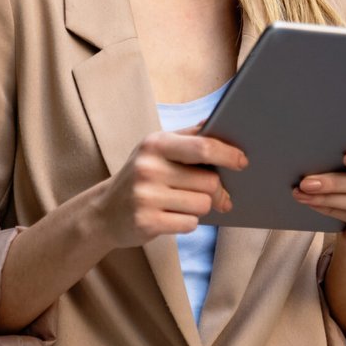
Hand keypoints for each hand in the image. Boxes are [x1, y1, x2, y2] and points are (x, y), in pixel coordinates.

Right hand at [93, 126, 247, 248]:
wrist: (103, 212)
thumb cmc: (140, 176)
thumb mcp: (157, 150)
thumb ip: (188, 136)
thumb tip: (219, 121)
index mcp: (155, 144)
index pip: (202, 147)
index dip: (228, 155)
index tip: (242, 161)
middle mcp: (148, 168)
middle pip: (209, 181)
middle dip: (216, 190)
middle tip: (216, 194)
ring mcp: (145, 196)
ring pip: (202, 204)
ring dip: (200, 208)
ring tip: (183, 204)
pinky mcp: (146, 223)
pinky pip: (189, 224)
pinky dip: (187, 222)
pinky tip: (171, 217)